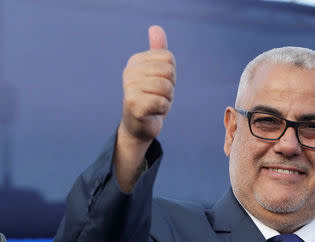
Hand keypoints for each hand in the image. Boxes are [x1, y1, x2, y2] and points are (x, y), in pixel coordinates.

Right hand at [120, 25, 175, 143]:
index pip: (169, 58)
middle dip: (170, 88)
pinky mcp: (133, 104)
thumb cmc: (150, 97)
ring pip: (166, 87)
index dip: (171, 74)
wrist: (139, 125)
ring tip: (156, 103)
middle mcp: (129, 72)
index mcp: (135, 61)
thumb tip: (156, 28)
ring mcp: (129, 88)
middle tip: (158, 96)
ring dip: (167, 99)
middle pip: (169, 72)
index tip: (160, 84)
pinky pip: (162, 103)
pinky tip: (153, 112)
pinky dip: (163, 110)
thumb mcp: (157, 73)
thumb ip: (158, 51)